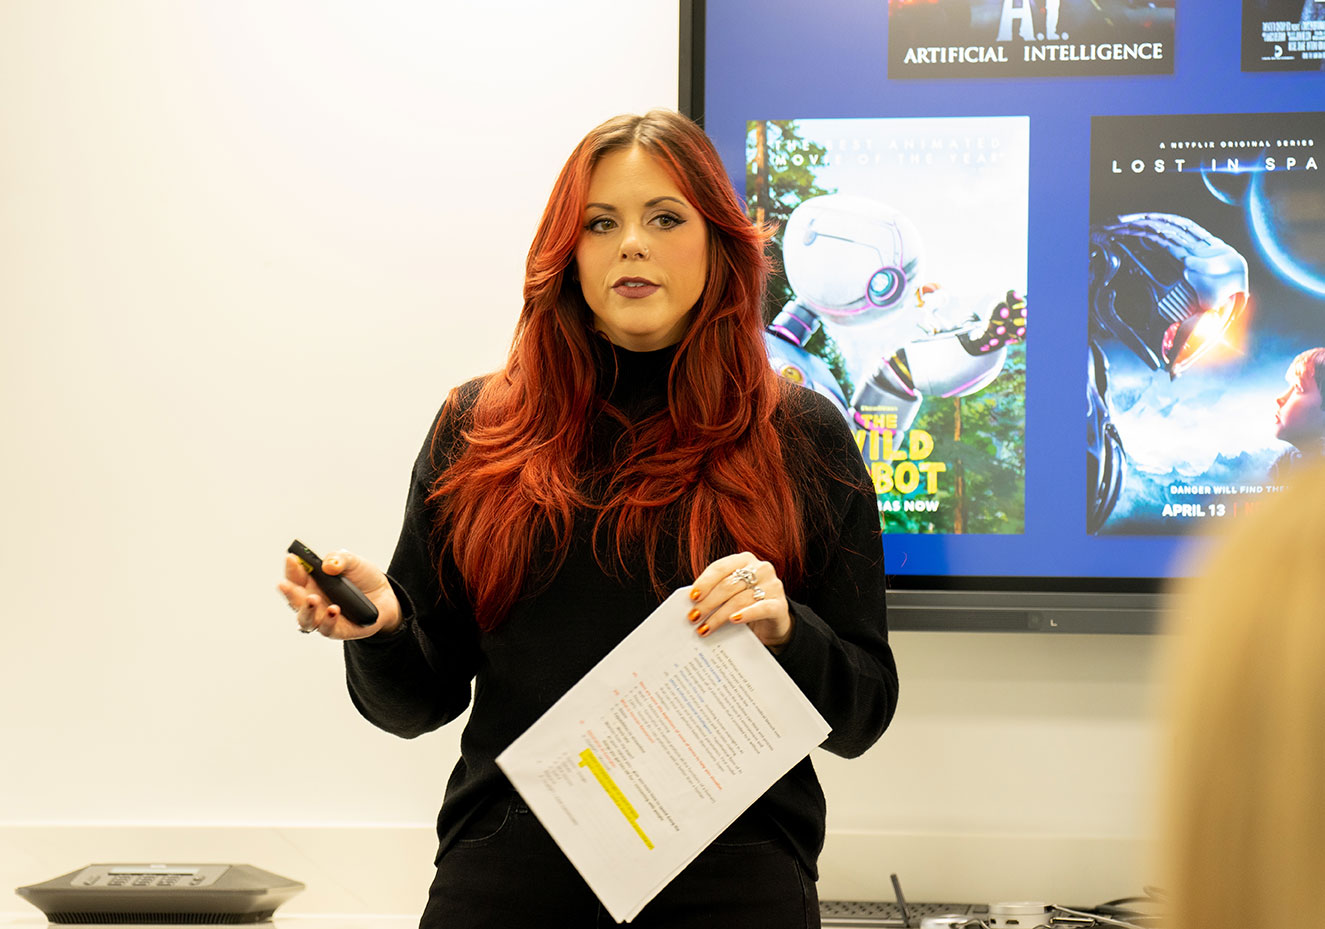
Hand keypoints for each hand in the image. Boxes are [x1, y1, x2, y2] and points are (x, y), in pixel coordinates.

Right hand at [277, 549, 401, 639]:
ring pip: (305, 620)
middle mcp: (313, 601)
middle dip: (289, 592)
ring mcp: (323, 617)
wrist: (385, 595)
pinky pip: (328, 629)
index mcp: (312, 582)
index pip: (295, 576)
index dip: (291, 568)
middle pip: (294, 600)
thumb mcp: (353, 562)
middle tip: (284, 584)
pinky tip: (334, 610)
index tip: (291, 558)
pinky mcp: (338, 630)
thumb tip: (328, 564)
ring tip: (312, 599)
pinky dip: (328, 621)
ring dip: (306, 610)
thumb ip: (340, 559)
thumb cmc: (363, 577)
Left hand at [686, 552, 791, 651]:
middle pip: (728, 585)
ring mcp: (773, 585)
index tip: (692, 597)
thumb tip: (692, 604)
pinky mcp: (780, 605)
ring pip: (740, 599)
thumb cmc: (746, 604)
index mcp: (744, 560)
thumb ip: (715, 592)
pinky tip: (733, 620)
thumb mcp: (731, 593)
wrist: (772, 622)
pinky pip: (761, 608)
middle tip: (694, 617)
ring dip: (719, 616)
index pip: (720, 567)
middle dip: (708, 603)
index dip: (704, 582)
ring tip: (705, 627)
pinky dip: (746, 614)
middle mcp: (760, 568)